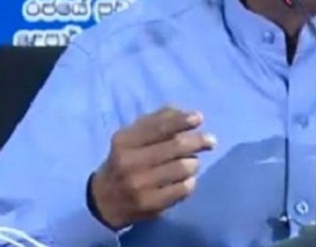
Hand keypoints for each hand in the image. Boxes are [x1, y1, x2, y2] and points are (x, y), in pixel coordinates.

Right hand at [89, 107, 216, 228]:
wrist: (105, 201)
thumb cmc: (125, 161)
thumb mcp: (132, 137)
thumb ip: (155, 121)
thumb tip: (182, 111)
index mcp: (124, 141)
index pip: (159, 126)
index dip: (182, 120)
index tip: (199, 118)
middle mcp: (130, 162)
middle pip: (175, 146)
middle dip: (198, 141)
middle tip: (210, 141)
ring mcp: (140, 185)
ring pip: (183, 167)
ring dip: (194, 163)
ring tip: (192, 162)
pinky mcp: (150, 204)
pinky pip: (183, 189)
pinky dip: (190, 182)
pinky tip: (186, 180)